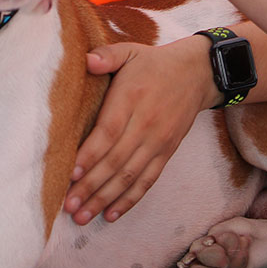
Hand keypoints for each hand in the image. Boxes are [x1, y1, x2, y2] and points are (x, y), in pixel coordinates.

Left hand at [64, 37, 220, 224]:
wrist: (198, 74)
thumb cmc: (154, 63)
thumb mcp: (130, 50)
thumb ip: (107, 55)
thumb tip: (87, 61)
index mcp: (132, 98)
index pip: (109, 132)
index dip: (90, 155)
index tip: (70, 174)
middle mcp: (146, 124)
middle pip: (116, 161)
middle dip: (90, 186)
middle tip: (68, 205)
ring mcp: (158, 142)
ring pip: (130, 177)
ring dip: (105, 199)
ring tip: (82, 217)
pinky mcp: (167, 153)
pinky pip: (148, 180)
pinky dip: (129, 199)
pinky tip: (111, 214)